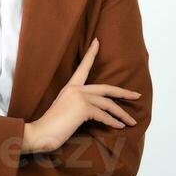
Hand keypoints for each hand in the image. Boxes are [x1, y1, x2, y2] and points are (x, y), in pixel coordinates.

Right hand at [22, 37, 141, 153]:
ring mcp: (79, 97)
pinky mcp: (82, 108)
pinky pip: (104, 115)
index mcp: (70, 87)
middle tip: (136, 95)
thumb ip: (77, 106)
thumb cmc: (51, 126)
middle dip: (124, 93)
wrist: (39, 133)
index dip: (91, 54)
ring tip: (131, 122)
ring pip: (108, 104)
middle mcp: (75, 89)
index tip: (97, 42)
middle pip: (106, 88)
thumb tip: (93, 111)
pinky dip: (113, 122)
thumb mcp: (65, 111)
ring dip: (122, 114)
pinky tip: (119, 127)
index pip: (83, 67)